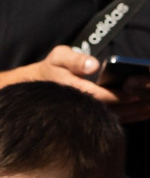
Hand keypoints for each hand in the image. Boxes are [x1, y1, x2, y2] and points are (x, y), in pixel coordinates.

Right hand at [25, 46, 149, 120]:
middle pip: (112, 109)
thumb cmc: (52, 69)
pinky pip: (115, 120)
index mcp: (72, 90)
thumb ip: (75, 59)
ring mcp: (86, 115)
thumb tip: (93, 65)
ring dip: (136, 112)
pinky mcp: (92, 119)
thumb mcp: (58, 57)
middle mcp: (80, 107)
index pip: (99, 96)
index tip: (136, 91)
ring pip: (115, 117)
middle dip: (133, 105)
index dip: (119, 95)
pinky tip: (145, 112)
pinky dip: (132, 116)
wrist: (38, 88)